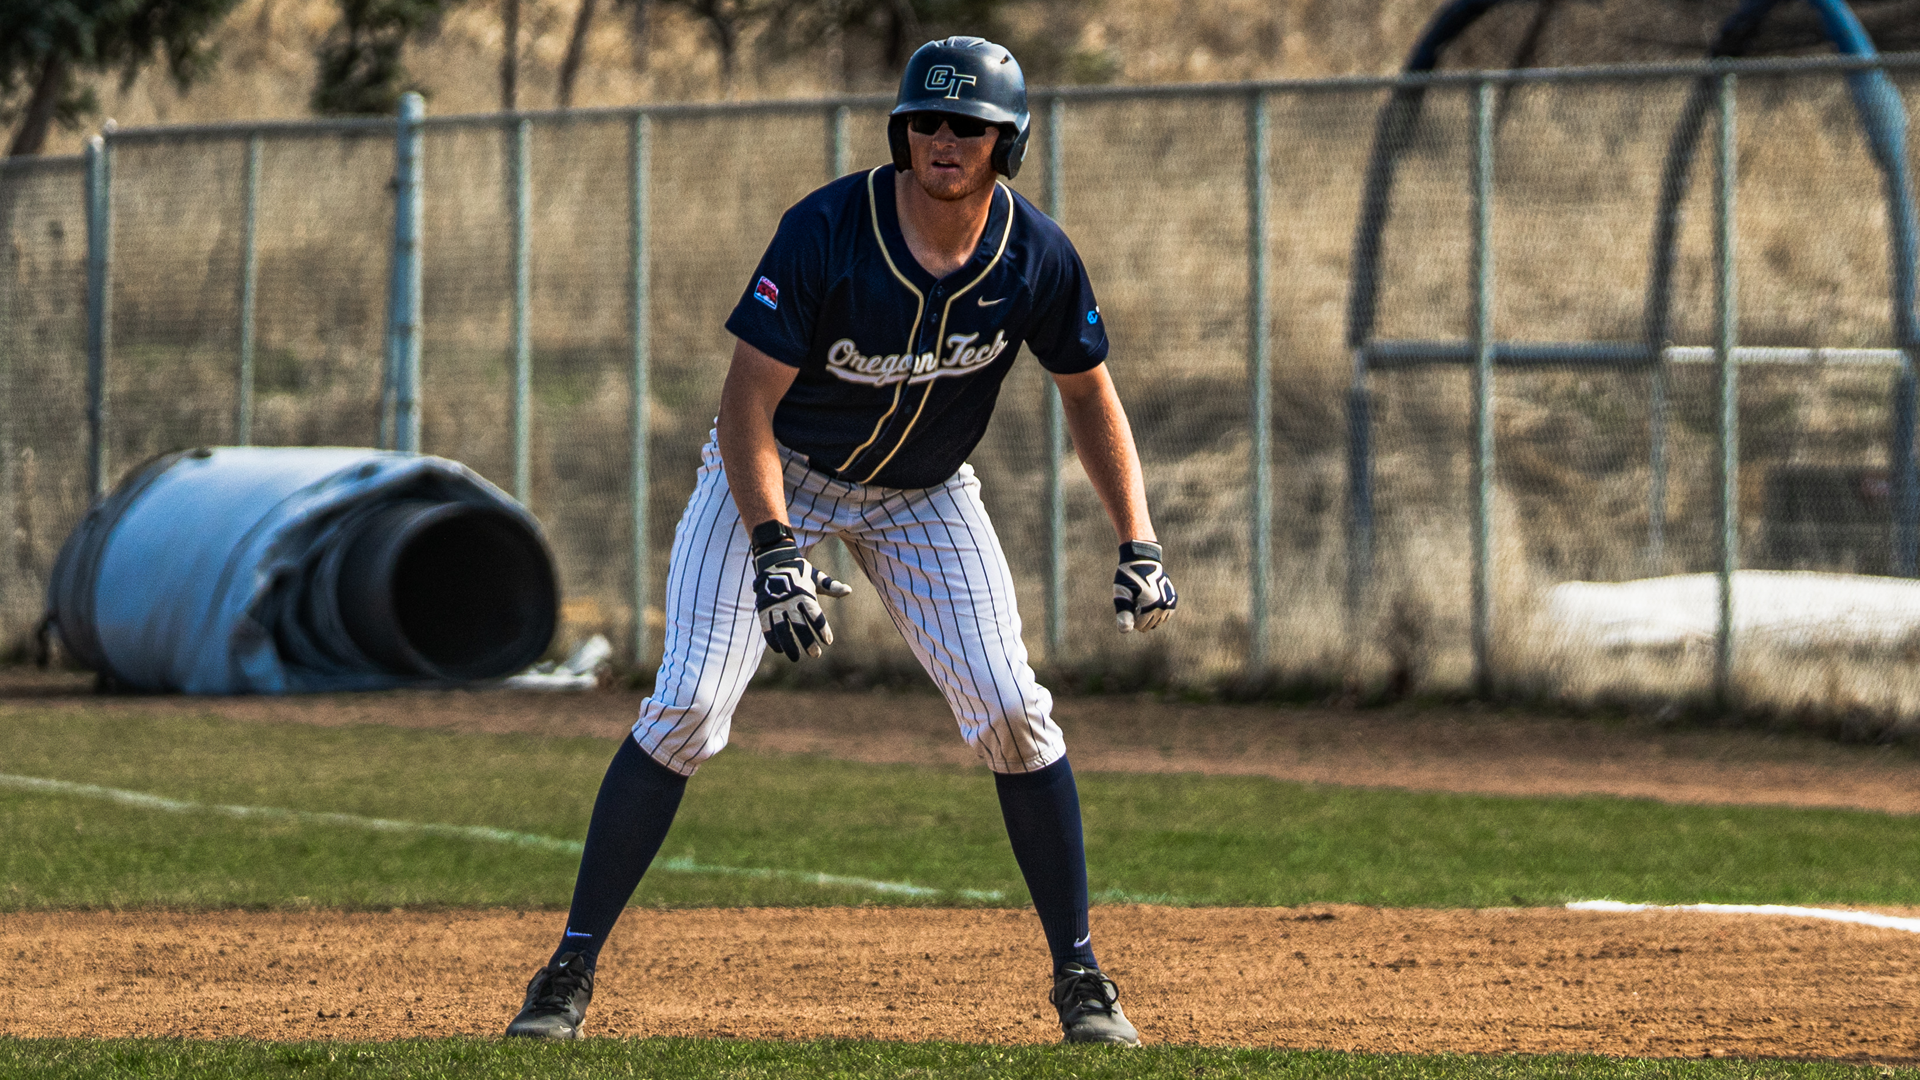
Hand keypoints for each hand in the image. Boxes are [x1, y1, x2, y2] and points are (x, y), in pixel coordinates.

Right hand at [752, 534, 852, 660]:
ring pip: (782, 629)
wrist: (773, 559)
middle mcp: (790, 601)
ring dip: (789, 645)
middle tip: (816, 655)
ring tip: (796, 658)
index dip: (822, 629)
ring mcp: (775, 605)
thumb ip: (831, 586)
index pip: (815, 615)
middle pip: (800, 625)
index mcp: (805, 594)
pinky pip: (767, 627)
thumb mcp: (816, 577)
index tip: (828, 641)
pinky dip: (772, 639)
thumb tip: (849, 591)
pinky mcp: (764, 608)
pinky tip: (780, 650)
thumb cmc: (799, 571)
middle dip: (807, 641)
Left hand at [1112, 540, 1175, 632]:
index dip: (1131, 617)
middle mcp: (1164, 605)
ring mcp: (1170, 602)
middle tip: (1136, 599)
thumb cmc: (1128, 577)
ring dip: (1149, 615)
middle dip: (1140, 617)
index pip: (1140, 626)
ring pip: (1157, 622)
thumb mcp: (1122, 594)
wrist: (1142, 559)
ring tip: (1143, 598)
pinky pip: (1165, 616)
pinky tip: (1151, 600)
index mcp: (1151, 605)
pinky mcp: (1173, 599)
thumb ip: (1124, 613)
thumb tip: (1125, 631)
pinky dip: (1157, 612)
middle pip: (1149, 626)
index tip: (1130, 602)